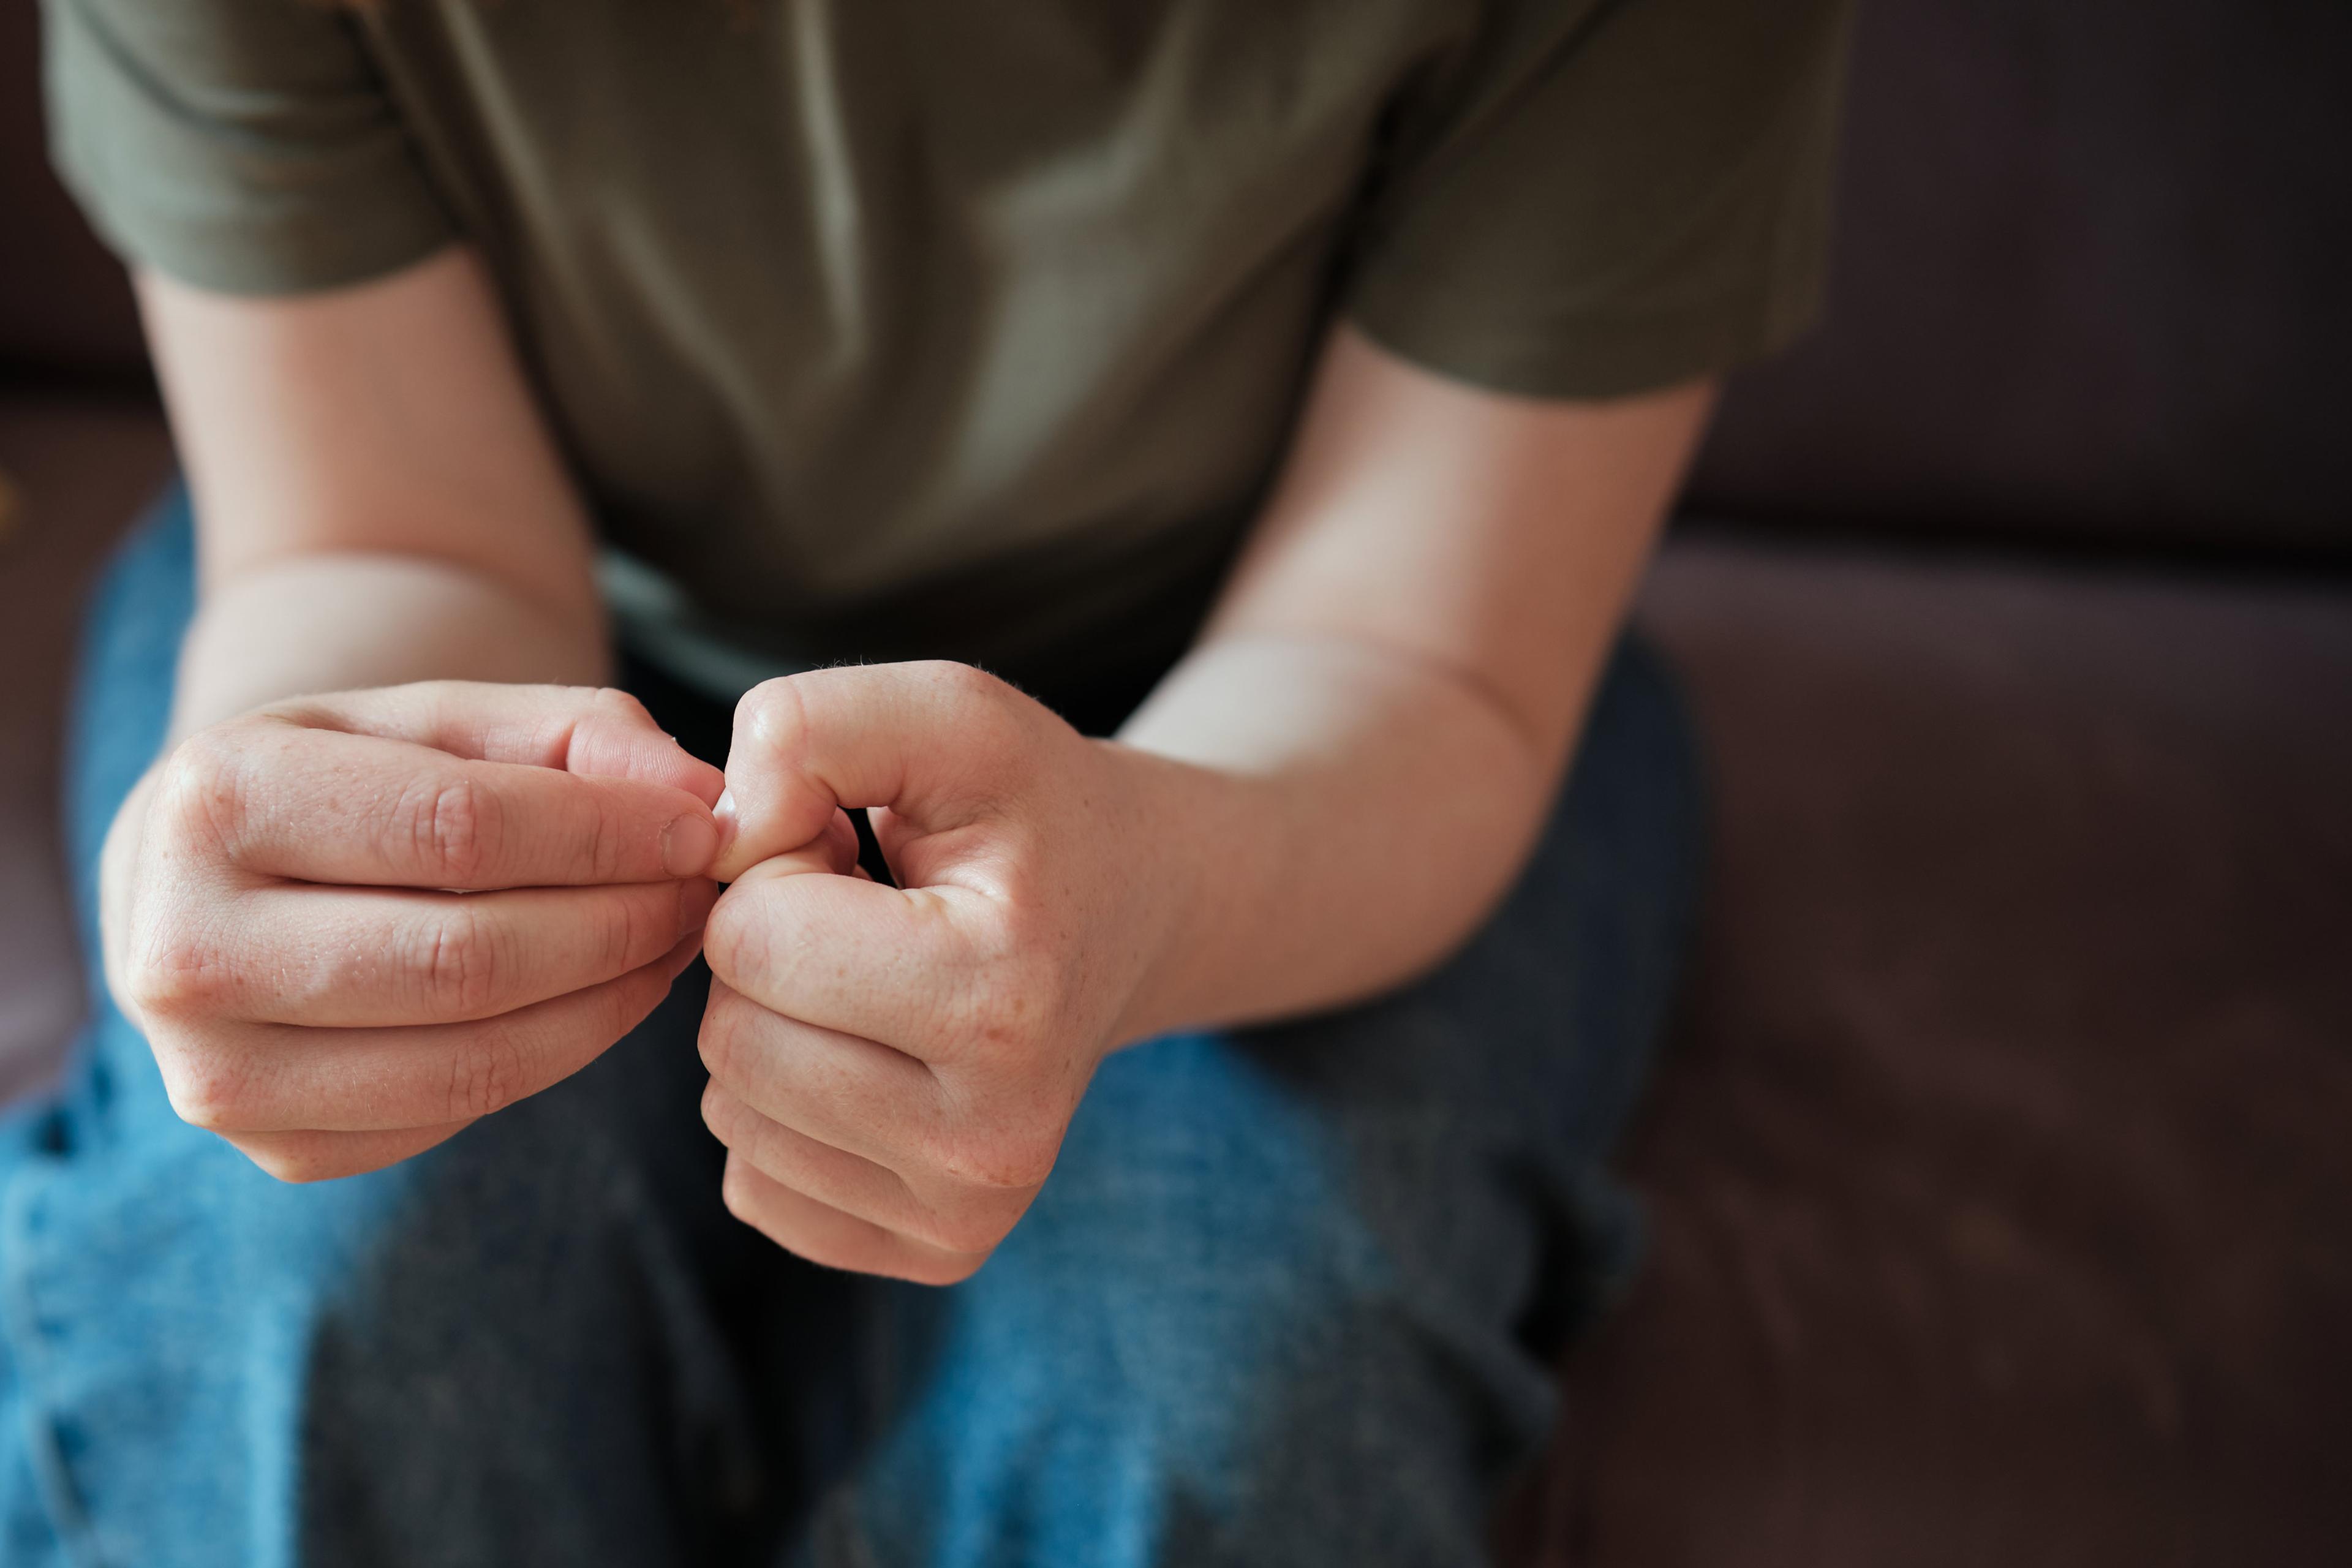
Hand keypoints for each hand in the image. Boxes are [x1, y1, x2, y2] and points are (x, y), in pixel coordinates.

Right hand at [102, 681, 726, 1180]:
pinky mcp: (275, 1150)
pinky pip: (457, 1113)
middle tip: (701, 892)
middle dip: (621, 923)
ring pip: (471, 1057)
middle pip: (468, 959)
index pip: (458, 830)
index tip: (700, 828)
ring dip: (610, 998)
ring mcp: (218, 1071)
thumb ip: (581, 735)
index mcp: (214, 802)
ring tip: (673, 940)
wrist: (220, 876)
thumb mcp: (450, 718)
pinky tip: (609, 994)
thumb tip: (700, 796)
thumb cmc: (356, 778)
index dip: (606, 834)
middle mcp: (185, 950)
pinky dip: (560, 1053)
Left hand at [698, 662, 1183, 1282]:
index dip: (779, 866)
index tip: (861, 856)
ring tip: (876, 976)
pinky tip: (874, 1049)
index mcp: (1001, 1002)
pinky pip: (753, 1182)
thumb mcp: (946, 712)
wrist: (1137, 909)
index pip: (752, 942)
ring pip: (732, 1112)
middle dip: (768, 951)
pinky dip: (786, 1105)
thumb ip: (809, 729)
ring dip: (774, 1024)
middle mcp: (994, 1141)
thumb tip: (715, 843)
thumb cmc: (1030, 807)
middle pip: (732, 1038)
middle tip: (867, 914)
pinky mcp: (936, 1253)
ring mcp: (968, 1213)